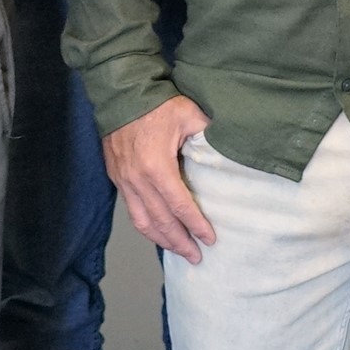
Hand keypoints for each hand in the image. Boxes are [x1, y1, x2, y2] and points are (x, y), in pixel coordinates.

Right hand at [105, 94, 217, 263]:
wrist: (121, 93)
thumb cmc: (158, 103)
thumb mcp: (190, 115)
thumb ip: (210, 136)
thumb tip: (231, 151)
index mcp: (157, 166)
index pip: (180, 206)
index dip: (196, 225)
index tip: (210, 239)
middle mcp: (137, 179)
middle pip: (161, 221)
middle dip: (180, 242)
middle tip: (197, 256)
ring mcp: (124, 180)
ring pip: (142, 221)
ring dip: (161, 239)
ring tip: (179, 251)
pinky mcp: (117, 178)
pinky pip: (132, 211)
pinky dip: (146, 226)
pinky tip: (159, 232)